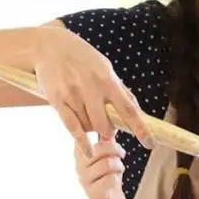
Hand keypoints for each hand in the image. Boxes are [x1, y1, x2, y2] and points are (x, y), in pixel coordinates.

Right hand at [33, 26, 152, 155]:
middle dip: (108, 131)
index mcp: (108, 79)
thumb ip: (120, 90)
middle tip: (105, 127)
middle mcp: (92, 88)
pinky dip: (82, 142)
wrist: (49, 46)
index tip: (150, 144)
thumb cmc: (82, 58)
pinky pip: (72, 128)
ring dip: (91, 128)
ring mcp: (73, 95)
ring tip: (87, 117)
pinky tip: (88, 151)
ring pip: (89, 127)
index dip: (141, 128)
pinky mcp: (57, 101)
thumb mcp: (105, 67)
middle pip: (106, 124)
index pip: (129, 109)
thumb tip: (137, 111)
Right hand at [75, 136, 126, 198]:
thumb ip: (107, 138)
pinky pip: (109, 178)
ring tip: (119, 168)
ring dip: (118, 165)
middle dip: (115, 150)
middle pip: (99, 149)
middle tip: (121, 154)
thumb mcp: (108, 154)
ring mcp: (84, 179)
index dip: (97, 132)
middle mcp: (79, 165)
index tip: (109, 136)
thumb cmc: (109, 175)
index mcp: (80, 152)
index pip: (85, 136)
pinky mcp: (93, 192)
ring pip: (106, 163)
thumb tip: (114, 116)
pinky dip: (117, 177)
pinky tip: (116, 180)